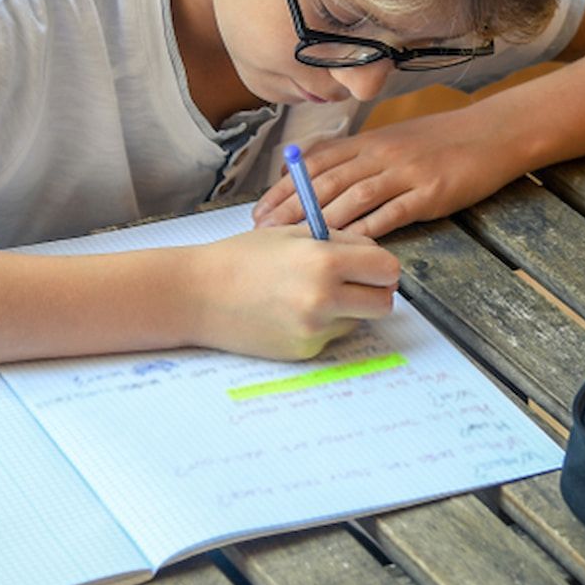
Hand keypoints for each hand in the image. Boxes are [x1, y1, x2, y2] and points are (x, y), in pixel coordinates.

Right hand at [184, 225, 399, 359]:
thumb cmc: (242, 258)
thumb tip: (376, 258)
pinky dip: (323, 324)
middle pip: (384, 303)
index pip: (387, 269)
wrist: (197, 295)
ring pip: (359, 321)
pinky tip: (292, 311)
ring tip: (310, 294)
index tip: (369, 265)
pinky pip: (333, 336)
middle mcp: (324, 299)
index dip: (381, 266)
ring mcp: (314, 329)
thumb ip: (341, 243)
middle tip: (354, 283)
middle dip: (374, 292)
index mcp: (325, 262)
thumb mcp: (294, 234)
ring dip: (348, 309)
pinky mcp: (304, 350)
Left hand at [251, 113, 519, 238]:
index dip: (283, 187)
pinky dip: (369, 229)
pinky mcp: (430, 193)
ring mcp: (406, 172)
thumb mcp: (394, 139)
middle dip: (291, 208)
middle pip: (326, 181)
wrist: (492, 133)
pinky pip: (394, 212)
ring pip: (354, 196)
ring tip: (297, 243)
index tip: (260, 210)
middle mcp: (381, 154)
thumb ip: (358, 157)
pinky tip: (350, 245)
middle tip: (265, 232)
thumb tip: (318, 174)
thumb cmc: (442, 140)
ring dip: (322, 221)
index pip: (314, 163)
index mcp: (369, 141)